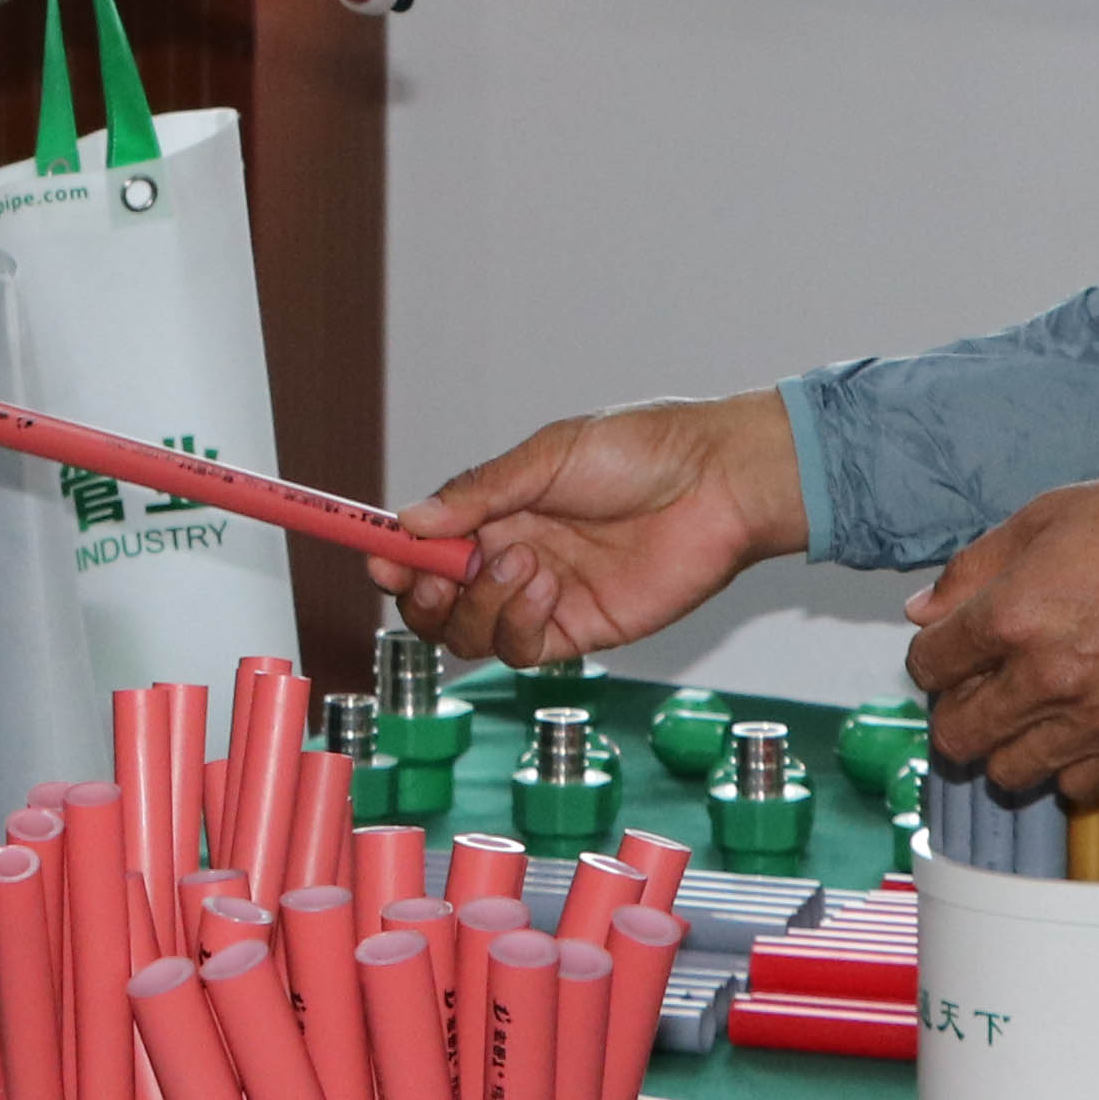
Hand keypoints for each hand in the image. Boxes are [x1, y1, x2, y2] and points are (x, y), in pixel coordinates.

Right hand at [389, 394, 808, 667]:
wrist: (718, 484)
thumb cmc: (643, 450)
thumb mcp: (550, 456)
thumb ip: (480, 493)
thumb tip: (410, 520)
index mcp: (500, 509)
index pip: (428, 544)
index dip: (396, 556)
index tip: (380, 557)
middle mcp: (513, 556)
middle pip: (437, 602)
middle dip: (425, 595)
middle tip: (439, 576)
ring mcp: (544, 598)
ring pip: (472, 633)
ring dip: (481, 603)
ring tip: (525, 562)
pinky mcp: (580, 629)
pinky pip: (523, 649)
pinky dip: (519, 623)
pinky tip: (547, 586)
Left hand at [904, 469, 1098, 805]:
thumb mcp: (1045, 516)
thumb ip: (974, 569)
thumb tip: (925, 610)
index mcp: (1012, 618)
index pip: (929, 666)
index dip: (931, 654)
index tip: (950, 645)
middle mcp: (1044, 681)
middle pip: (956, 735)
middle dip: (954, 709)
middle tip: (977, 684)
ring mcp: (1093, 721)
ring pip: (1008, 772)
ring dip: (1002, 744)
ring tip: (1023, 710)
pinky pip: (1075, 786)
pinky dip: (1063, 766)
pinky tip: (1073, 728)